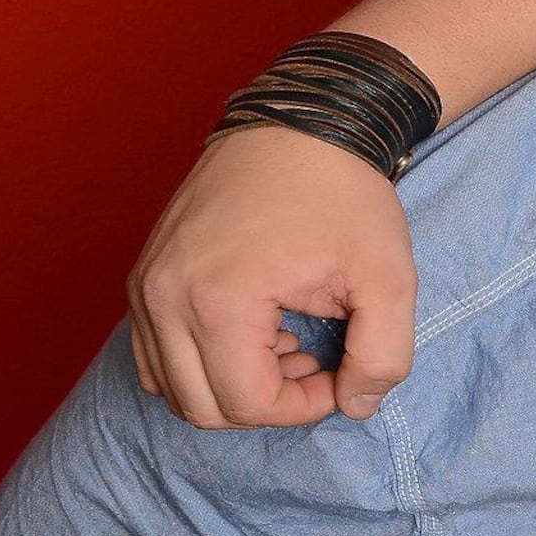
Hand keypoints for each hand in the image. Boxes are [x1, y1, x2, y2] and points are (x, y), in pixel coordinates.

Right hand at [129, 125, 416, 427]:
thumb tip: (356, 407)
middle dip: (266, 402)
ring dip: (231, 384)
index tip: (338, 371)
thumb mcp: (391, 281)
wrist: (301, 128)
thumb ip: (384, 358)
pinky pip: (154, 352)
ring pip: (170, 386)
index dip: (302, 406)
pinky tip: (255, 329)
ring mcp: (145, 285)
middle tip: (313, 360)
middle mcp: (163, 297)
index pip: (245, 404)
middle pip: (200, 407)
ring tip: (285, 342)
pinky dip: (201, 361)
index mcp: (217, 301)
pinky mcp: (145, 275)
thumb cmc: (345, 198)